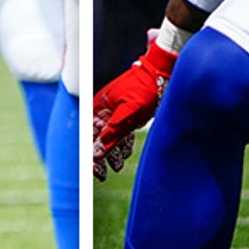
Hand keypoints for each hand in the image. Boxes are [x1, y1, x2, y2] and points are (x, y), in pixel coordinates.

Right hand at [92, 34, 177, 180]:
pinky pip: (119, 132)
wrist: (159, 73)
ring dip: (112, 153)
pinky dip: (121, 143)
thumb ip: (112, 132)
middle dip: (99, 157)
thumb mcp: (128, 112)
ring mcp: (114, 112)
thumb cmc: (143, 88)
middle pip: (96, 139)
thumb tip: (96, 152)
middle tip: (103, 175)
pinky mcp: (125, 114)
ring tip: (117, 166)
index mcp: (98, 108)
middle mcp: (103, 111)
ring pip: (108, 137)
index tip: (93, 170)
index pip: (88, 136)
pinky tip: (126, 152)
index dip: (89, 155)